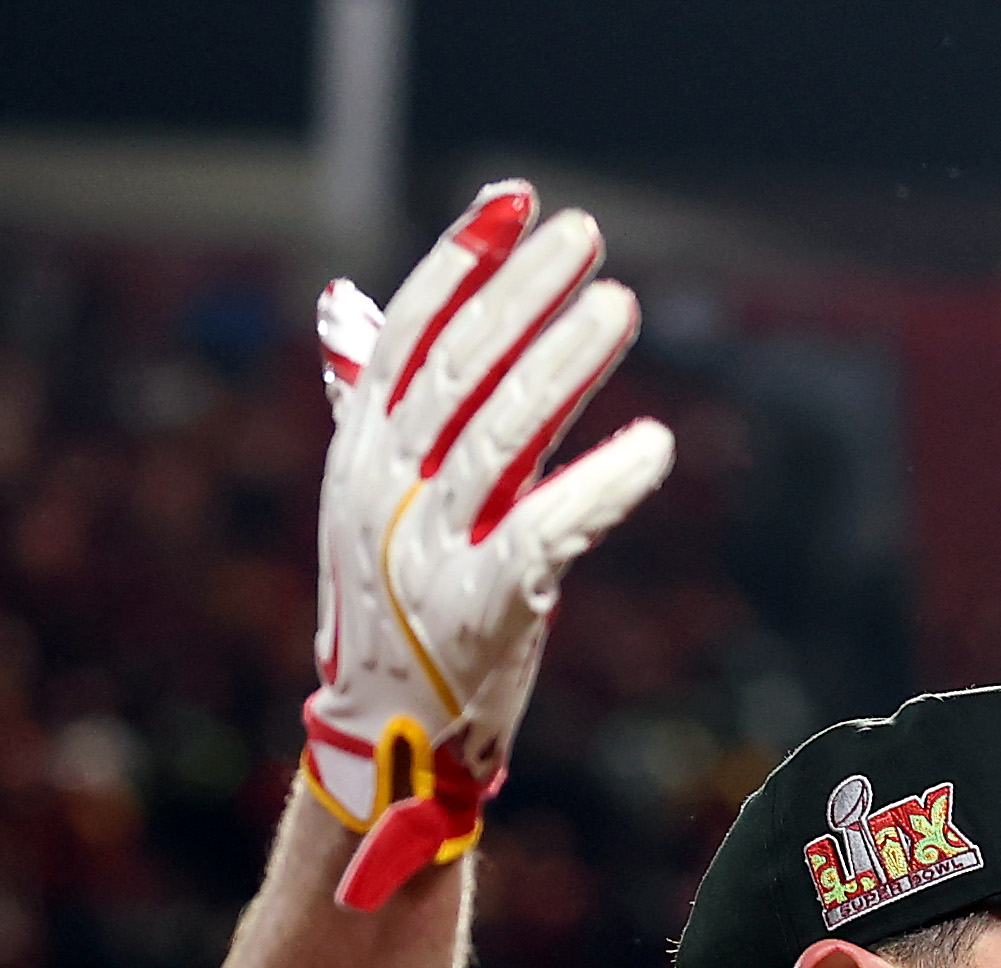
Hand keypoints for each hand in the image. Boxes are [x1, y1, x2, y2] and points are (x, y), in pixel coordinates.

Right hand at [302, 183, 675, 910]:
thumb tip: (343, 306)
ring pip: (503, 435)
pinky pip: (550, 533)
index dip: (464, 260)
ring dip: (565, 365)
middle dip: (524, 294)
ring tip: (620, 306)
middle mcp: (385, 489)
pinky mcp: (482, 608)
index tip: (517, 198)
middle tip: (587, 237)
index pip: (410, 333)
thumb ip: (372, 397)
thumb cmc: (393, 602)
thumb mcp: (369, 492)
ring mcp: (428, 549)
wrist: (384, 736)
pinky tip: (657, 444)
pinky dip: (604, 486)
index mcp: (361, 450)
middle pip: (460, 369)